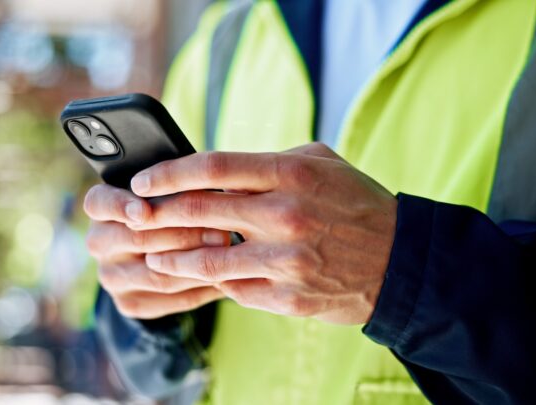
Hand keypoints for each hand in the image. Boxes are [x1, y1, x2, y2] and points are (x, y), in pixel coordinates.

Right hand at [83, 184, 229, 318]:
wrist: (153, 252)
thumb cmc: (165, 207)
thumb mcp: (163, 190)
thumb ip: (172, 188)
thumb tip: (205, 189)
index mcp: (100, 207)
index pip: (99, 203)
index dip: (121, 206)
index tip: (144, 210)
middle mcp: (98, 243)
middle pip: (139, 239)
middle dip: (184, 235)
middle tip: (221, 231)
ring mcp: (111, 276)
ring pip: (158, 274)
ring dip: (197, 264)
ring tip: (228, 255)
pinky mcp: (128, 303)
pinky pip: (170, 299)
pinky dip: (201, 288)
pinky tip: (225, 277)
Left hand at [125, 143, 396, 324]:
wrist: (399, 262)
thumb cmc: (354, 205)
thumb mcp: (320, 163)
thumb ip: (267, 163)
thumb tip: (214, 171)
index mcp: (292, 174)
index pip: (213, 167)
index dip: (169, 173)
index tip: (143, 180)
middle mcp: (286, 215)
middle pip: (199, 212)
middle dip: (156, 214)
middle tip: (135, 216)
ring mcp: (286, 261)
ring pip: (206, 261)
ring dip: (170, 258)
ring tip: (153, 255)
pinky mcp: (287, 297)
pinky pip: (233, 289)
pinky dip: (211, 281)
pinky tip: (199, 275)